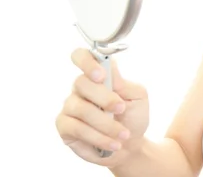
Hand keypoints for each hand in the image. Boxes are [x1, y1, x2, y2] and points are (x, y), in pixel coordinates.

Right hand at [55, 48, 148, 166]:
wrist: (130, 145)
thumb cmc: (133, 116)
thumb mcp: (137, 97)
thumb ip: (123, 82)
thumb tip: (109, 67)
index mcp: (98, 75)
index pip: (82, 56)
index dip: (86, 62)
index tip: (101, 75)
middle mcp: (81, 88)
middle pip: (81, 83)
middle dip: (104, 98)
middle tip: (121, 109)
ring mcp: (70, 106)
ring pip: (80, 109)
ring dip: (106, 124)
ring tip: (123, 134)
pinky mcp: (65, 126)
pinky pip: (77, 129)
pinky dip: (98, 137)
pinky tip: (112, 143)